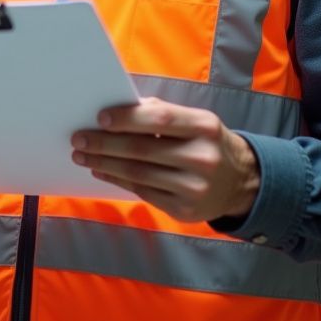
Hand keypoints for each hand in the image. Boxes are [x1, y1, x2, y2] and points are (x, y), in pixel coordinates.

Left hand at [71, 97, 259, 224]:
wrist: (240, 183)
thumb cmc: (207, 143)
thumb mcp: (196, 122)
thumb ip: (163, 114)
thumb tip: (120, 110)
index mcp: (204, 127)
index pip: (161, 120)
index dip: (128, 118)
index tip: (100, 118)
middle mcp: (202, 158)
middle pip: (143, 150)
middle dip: (105, 144)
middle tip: (79, 139)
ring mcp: (194, 188)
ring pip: (139, 174)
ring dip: (105, 164)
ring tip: (83, 155)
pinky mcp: (185, 210)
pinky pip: (143, 192)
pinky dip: (118, 180)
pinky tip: (102, 171)